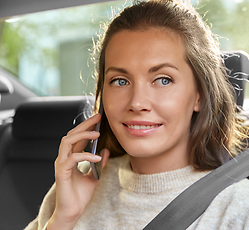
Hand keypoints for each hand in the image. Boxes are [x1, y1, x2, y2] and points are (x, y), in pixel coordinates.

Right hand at [47, 114, 109, 229]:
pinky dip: (85, 155)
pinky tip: (97, 157)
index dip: (87, 127)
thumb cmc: (80, 195)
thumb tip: (106, 151)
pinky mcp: (61, 173)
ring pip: (67, 141)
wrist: (73, 212)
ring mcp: (61, 164)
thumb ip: (99, 163)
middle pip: (71, 134)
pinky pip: (72, 158)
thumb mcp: (95, 176)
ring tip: (97, 134)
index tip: (98, 119)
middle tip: (97, 119)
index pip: (77, 137)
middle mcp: (64, 158)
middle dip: (84, 125)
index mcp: (71, 157)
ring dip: (82, 135)